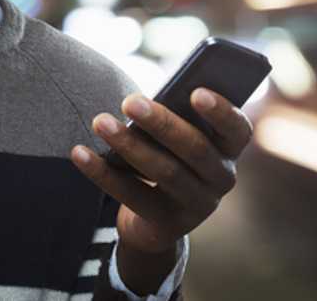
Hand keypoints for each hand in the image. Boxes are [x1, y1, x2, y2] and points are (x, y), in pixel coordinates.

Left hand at [70, 88, 253, 255]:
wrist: (157, 218)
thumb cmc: (168, 154)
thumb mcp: (177, 135)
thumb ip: (175, 116)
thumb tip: (143, 101)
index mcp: (229, 148)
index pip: (237, 129)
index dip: (220, 111)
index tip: (195, 91)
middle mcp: (221, 179)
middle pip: (194, 149)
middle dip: (160, 123)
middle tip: (128, 100)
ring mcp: (197, 206)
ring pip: (164, 172)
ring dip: (129, 145)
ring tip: (100, 121)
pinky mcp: (167, 224)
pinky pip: (132, 196)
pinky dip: (103, 173)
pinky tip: (79, 152)